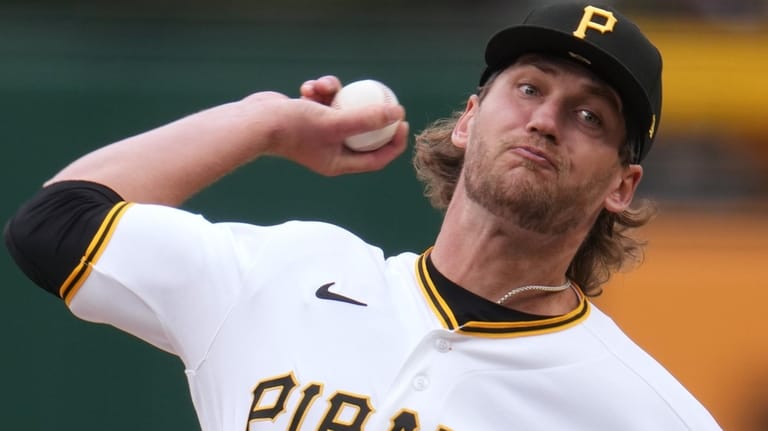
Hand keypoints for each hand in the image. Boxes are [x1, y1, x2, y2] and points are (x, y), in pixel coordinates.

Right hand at [241, 75, 408, 175]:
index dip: (393, 141)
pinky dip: (319, 91)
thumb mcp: (335, 121)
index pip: (376, 158)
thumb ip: (366, 119)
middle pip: (363, 134)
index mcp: (338, 163)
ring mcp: (318, 134)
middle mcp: (329, 151)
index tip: (403, 122)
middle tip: (387, 99)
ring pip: (341, 110)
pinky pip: (324, 102)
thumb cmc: (294, 127)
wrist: (255, 121)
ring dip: (336, 93)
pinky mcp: (307, 117)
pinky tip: (310, 85)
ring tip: (324, 86)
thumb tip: (398, 113)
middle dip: (371, 114)